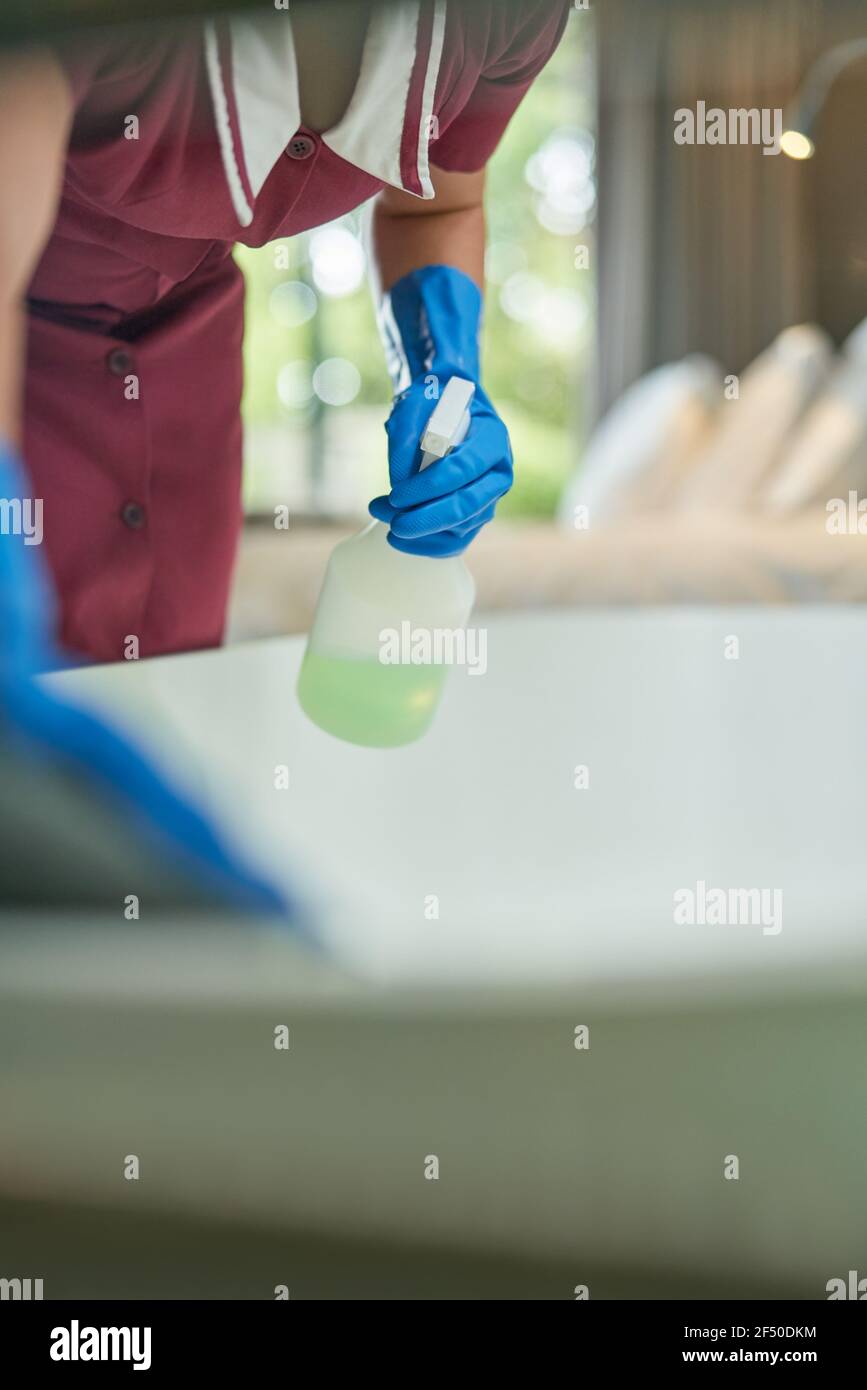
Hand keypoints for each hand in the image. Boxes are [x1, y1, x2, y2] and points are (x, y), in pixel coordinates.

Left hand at [369, 378, 512, 556]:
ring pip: (462, 527)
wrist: (446, 409)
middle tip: (393, 523)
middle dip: (428, 519)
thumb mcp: (416, 404)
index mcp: (493, 440)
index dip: (430, 486)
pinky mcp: (474, 516)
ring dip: (421, 531)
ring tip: (383, 516)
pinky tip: (398, 540)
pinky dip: (427, 545)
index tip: (395, 494)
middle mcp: (498, 473)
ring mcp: (489, 498)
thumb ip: (404, 435)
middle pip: (469, 506)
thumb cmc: (433, 403)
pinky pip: (456, 541)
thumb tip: (398, 481)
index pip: (465, 469)